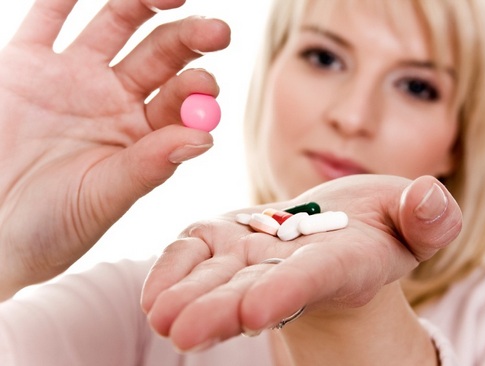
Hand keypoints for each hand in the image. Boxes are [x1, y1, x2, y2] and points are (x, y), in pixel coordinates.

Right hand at [0, 0, 229, 298]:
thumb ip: (150, 165)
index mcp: (143, 133)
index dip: (197, 89)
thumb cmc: (52, 225)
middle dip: (190, 39)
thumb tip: (204, 137)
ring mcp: (74, 77)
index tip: (209, 86)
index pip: (180, 99)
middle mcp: (115, 99)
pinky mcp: (26, 62)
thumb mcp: (104, 196)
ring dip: (144, 3)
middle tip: (218, 32)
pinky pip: (47, 16)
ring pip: (116, 24)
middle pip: (161, 55)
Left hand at [141, 175, 461, 351]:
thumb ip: (427, 216)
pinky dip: (173, 267)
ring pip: (219, 278)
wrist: (338, 228)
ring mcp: (253, 256)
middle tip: (185, 333)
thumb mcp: (414, 217)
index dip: (289, 291)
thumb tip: (428, 200)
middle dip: (222, 310)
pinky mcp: (226, 238)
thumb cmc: (384, 223)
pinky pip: (195, 252)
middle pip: (255, 291)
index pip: (314, 278)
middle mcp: (290, 270)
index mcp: (342, 262)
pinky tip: (154, 290)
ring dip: (189, 296)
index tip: (260, 309)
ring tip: (159, 316)